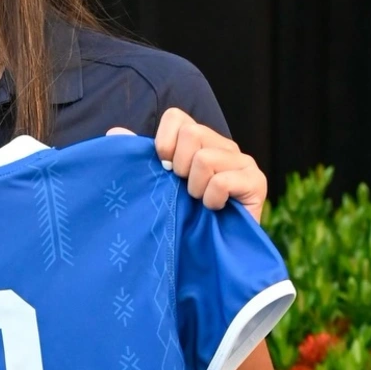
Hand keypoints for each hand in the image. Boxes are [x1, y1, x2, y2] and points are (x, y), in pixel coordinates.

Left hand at [108, 111, 266, 222]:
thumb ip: (139, 158)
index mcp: (198, 141)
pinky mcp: (256, 182)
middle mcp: (222, 146)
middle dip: (178, 166)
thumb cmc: (179, 215)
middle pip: (192, 133)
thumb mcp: (155, 184)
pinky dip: (211, 200)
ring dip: (194, 188)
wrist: (206, 252)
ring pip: (205, 159)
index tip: (161, 167)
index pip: (176, 117)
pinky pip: (222, 182)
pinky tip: (213, 209)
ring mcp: (243, 162)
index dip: (162, 141)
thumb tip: (114, 132)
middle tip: (183, 188)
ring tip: (198, 201)